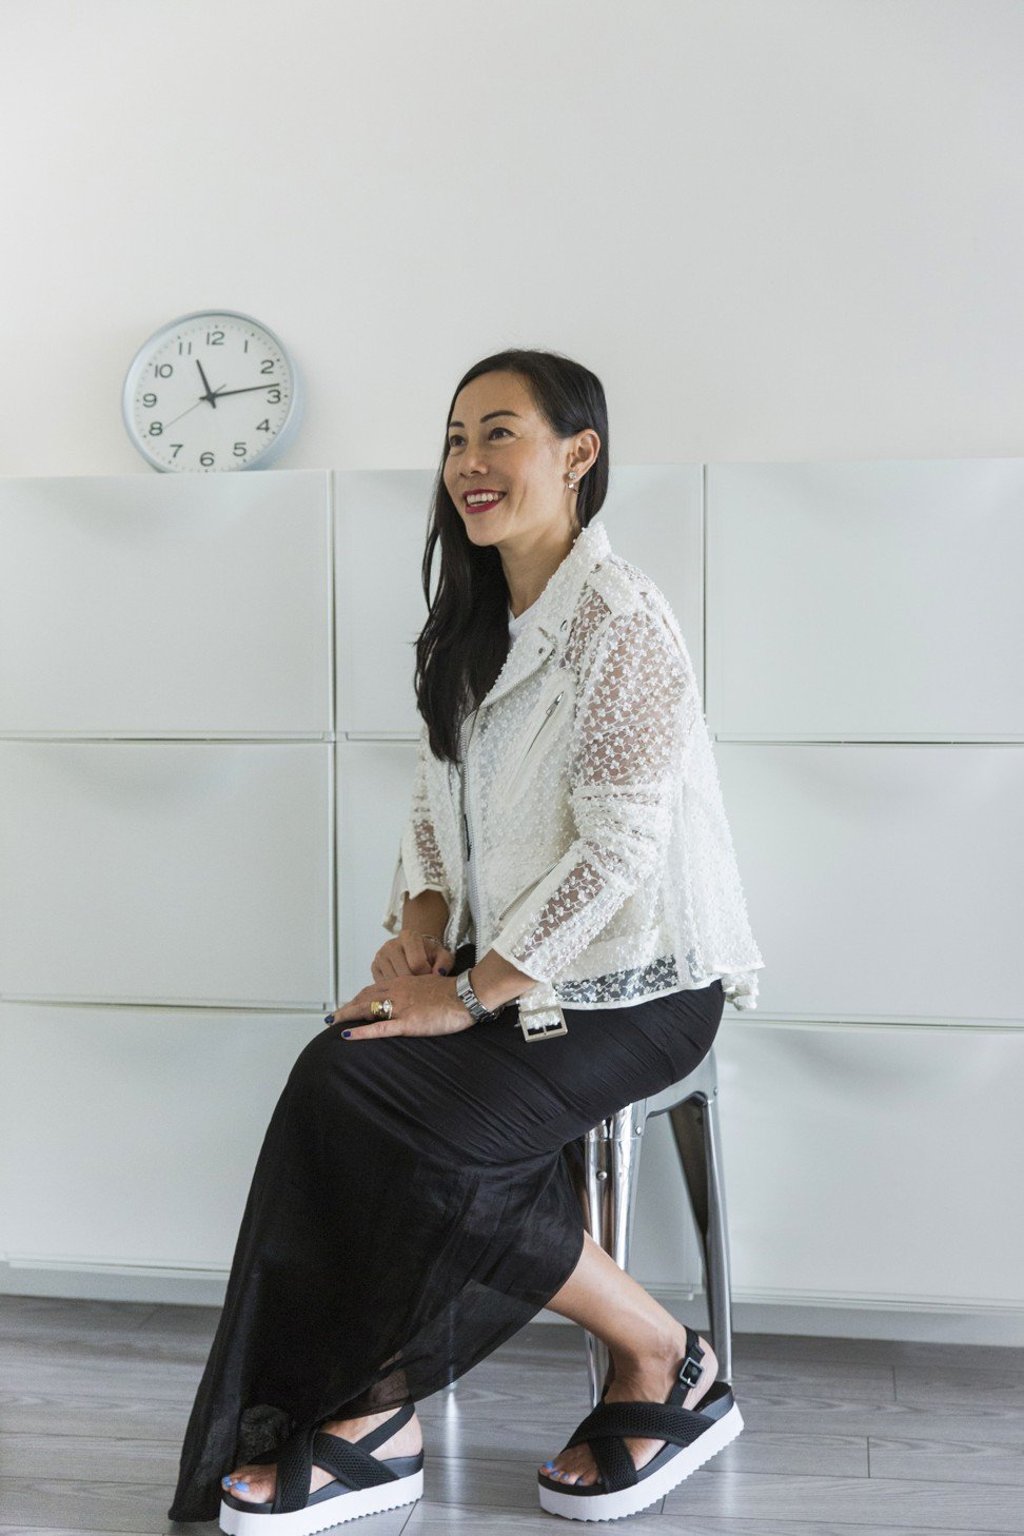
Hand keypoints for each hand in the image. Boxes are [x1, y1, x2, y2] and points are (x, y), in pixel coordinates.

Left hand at [325, 972, 474, 1039]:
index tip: (351, 1004)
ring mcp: (401, 1007)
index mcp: (404, 983)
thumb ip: (420, 992)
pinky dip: (361, 1031)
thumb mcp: (433, 987)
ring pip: (366, 1009)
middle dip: (348, 1006)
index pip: (375, 989)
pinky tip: (347, 1034)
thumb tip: (417, 1000)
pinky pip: (379, 1028)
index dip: (360, 997)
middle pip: (365, 997)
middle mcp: (398, 992)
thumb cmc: (456, 993)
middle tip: (334, 1015)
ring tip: (332, 1022)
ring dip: (347, 1015)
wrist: (468, 995)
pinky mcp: (408, 1023)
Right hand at [370, 928, 456, 982]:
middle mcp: (391, 944)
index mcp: (409, 936)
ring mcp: (380, 956)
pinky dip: (394, 990)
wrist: (414, 950)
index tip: (430, 974)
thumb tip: (438, 974)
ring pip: (392, 982)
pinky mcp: (374, 967)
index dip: (426, 974)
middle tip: (422, 984)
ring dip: (404, 989)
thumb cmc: (429, 954)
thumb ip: (445, 963)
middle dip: (415, 984)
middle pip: (403, 974)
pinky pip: (383, 985)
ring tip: (413, 985)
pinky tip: (402, 987)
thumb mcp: (442, 955)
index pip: (417, 963)